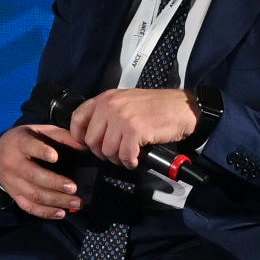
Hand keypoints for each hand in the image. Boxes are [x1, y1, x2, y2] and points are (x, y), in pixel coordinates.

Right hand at [0, 124, 83, 219]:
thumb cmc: (25, 141)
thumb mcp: (39, 132)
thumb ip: (60, 136)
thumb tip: (84, 145)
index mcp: (19, 143)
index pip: (29, 146)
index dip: (41, 152)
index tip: (55, 157)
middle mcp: (13, 164)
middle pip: (33, 175)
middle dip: (55, 183)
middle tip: (74, 188)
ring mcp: (12, 182)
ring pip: (34, 194)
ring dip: (56, 201)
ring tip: (76, 202)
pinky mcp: (14, 195)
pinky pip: (29, 207)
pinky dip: (46, 212)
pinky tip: (61, 213)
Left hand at [63, 88, 200, 167]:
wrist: (182, 107)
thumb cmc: (156, 107)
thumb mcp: (125, 102)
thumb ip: (107, 114)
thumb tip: (91, 135)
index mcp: (105, 98)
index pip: (77, 118)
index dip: (78, 136)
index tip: (86, 145)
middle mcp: (110, 106)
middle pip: (91, 140)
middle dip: (102, 152)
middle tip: (115, 154)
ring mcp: (121, 118)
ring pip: (107, 150)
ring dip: (118, 158)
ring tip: (128, 155)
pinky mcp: (135, 131)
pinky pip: (124, 155)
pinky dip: (130, 162)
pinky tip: (136, 159)